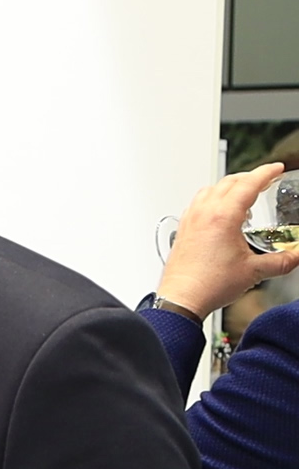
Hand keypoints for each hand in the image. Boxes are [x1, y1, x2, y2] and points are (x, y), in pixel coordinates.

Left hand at [158, 162, 298, 319]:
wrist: (181, 299)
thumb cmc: (208, 285)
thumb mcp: (255, 271)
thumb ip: (283, 261)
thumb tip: (297, 256)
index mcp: (222, 216)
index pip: (248, 184)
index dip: (265, 173)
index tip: (276, 168)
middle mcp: (203, 213)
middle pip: (228, 182)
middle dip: (249, 177)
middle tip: (265, 179)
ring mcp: (190, 220)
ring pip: (210, 190)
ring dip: (229, 186)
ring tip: (244, 194)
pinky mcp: (183, 230)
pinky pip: (197, 204)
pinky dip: (212, 199)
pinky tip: (219, 213)